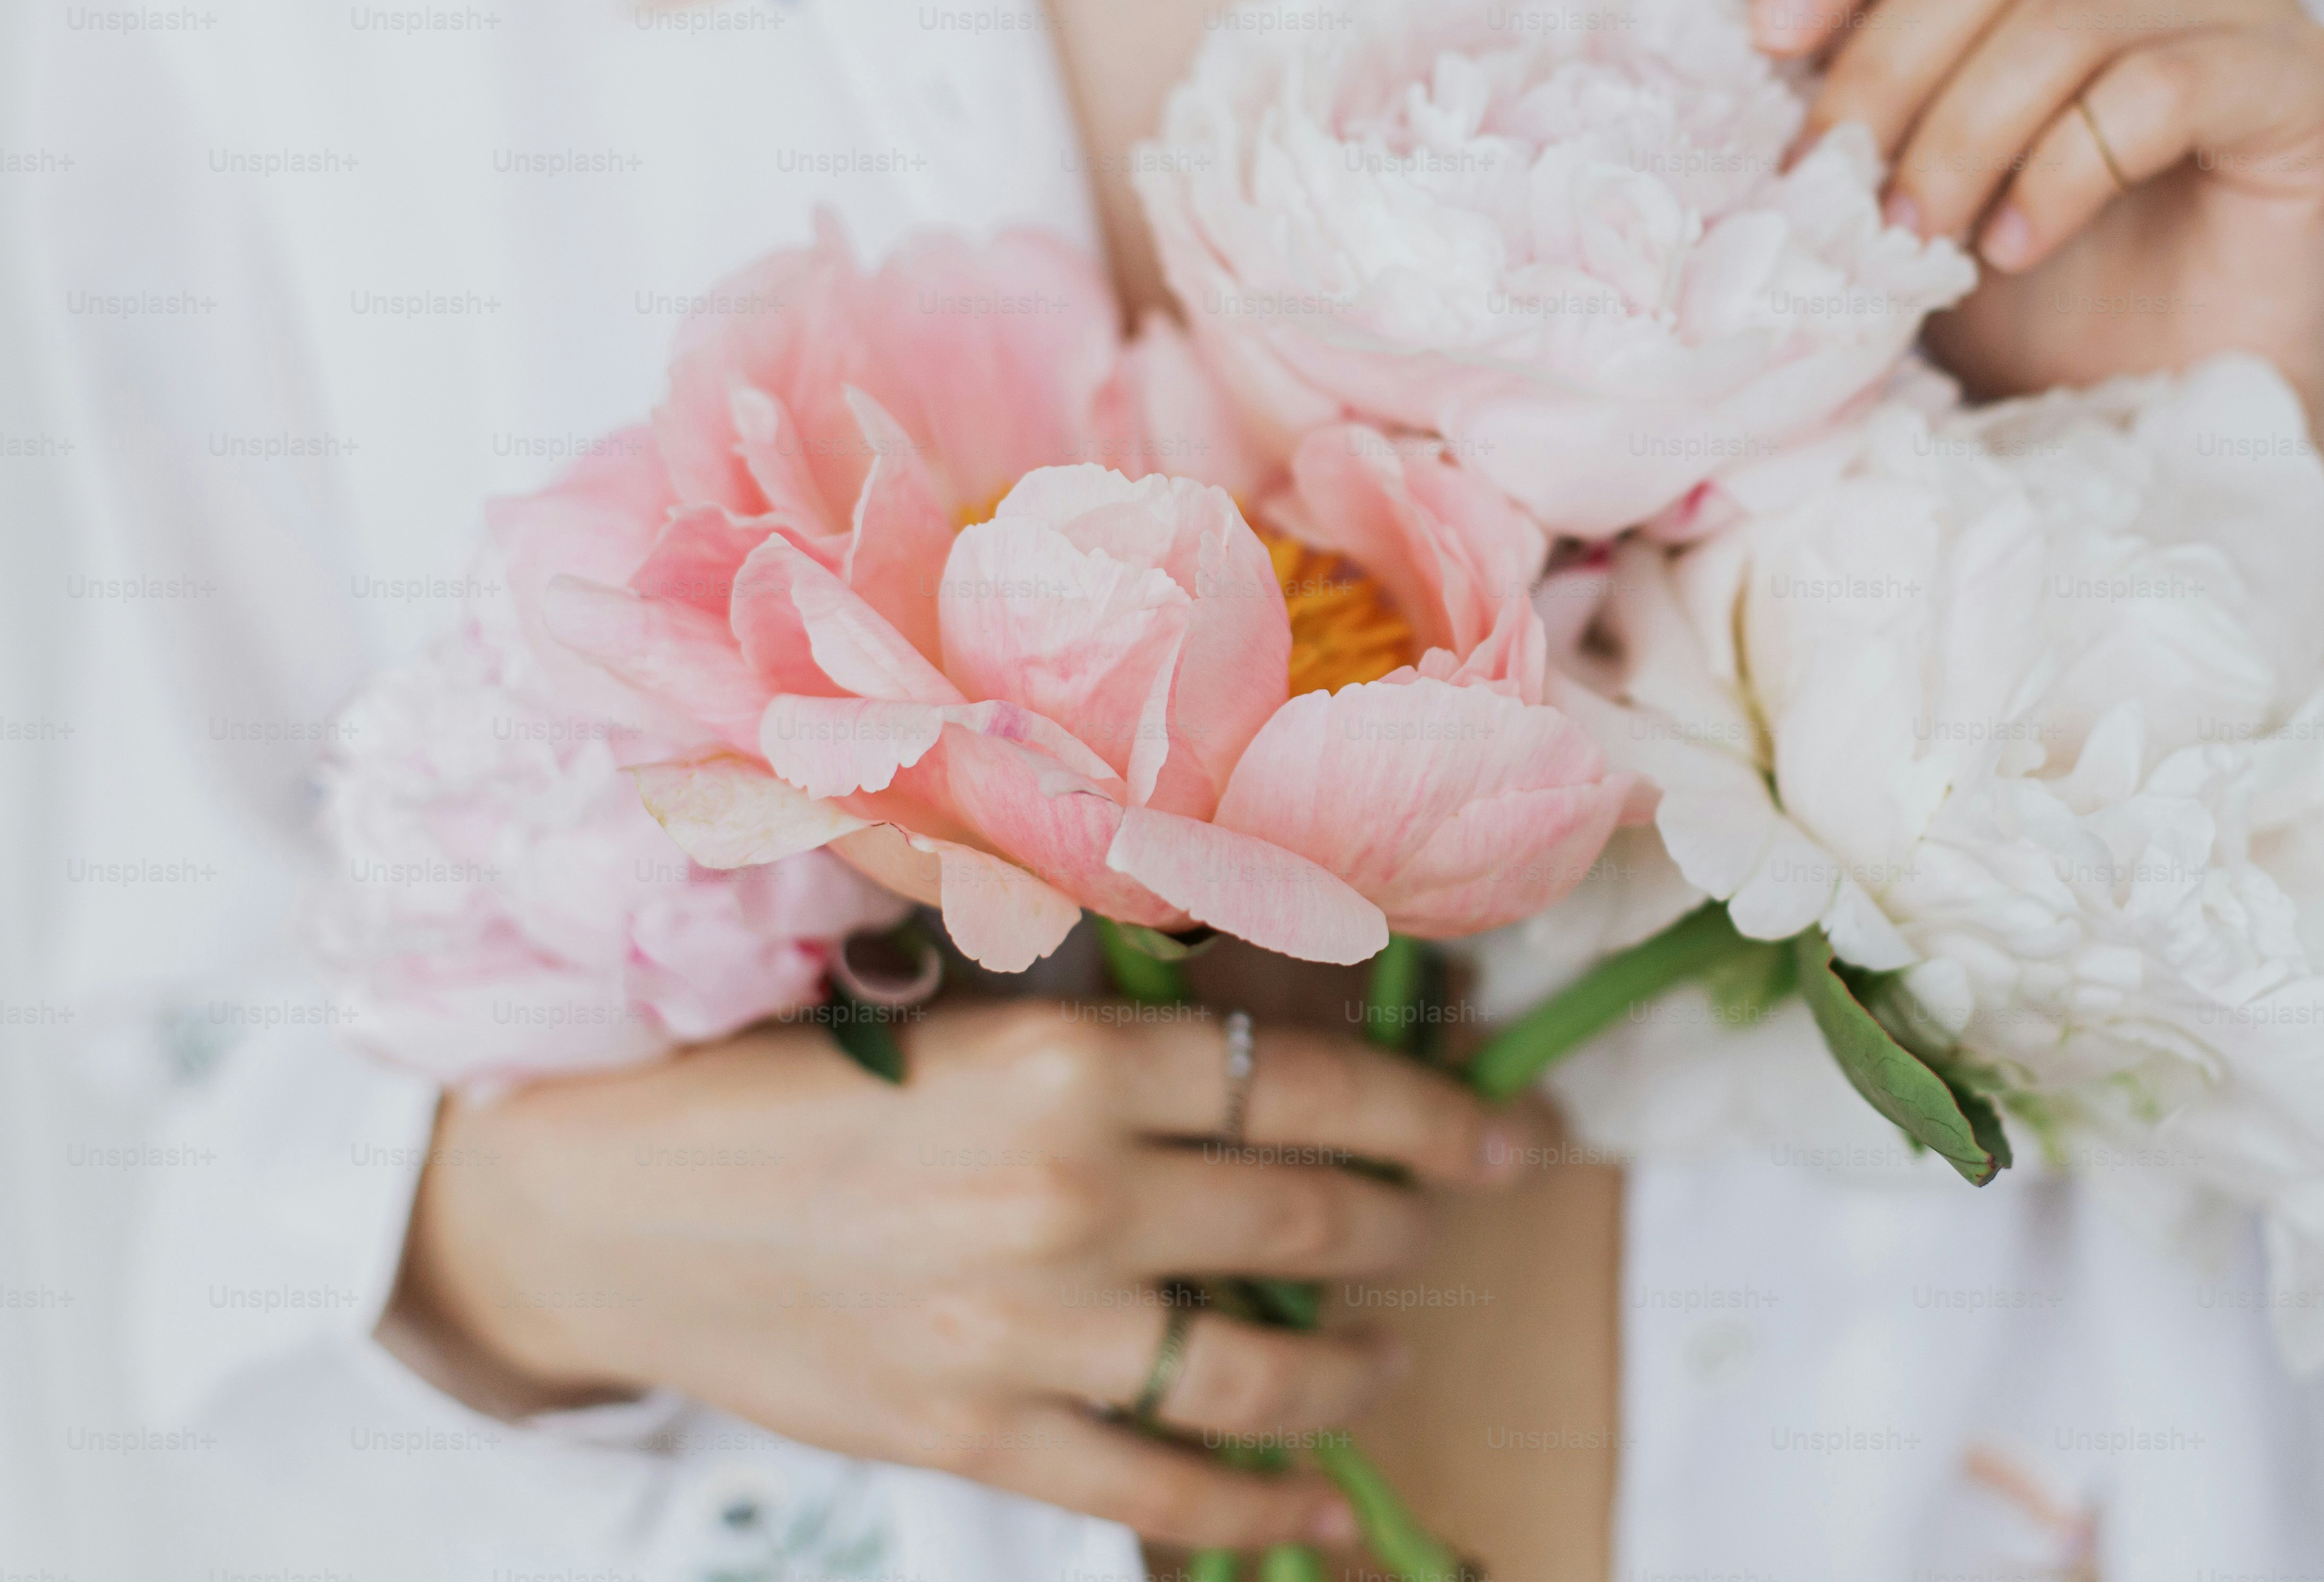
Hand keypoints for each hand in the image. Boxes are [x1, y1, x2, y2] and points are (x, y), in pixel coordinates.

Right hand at [386, 1002, 1541, 1552]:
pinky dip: (1260, 1509)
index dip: (1432, 1112)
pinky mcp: (978, 1433)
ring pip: (1258, 1367)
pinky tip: (1322, 1509)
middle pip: (1305, 1219)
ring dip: (1351, 1364)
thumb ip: (1105, 1041)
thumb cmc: (783, 1088)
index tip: (1507, 1131)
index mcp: (1064, 1063)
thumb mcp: (953, 1017)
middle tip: (1442, 1225)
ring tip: (1386, 1350)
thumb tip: (1267, 1056)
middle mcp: (1066, 1194)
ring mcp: (1026, 1330)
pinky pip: (1161, 1493)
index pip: (1308, 1082)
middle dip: (1406, 1225)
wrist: (612, 1205)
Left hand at [1747, 0, 2323, 559]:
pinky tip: (2015, 248)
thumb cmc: (2021, 282)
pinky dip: (2062, 175)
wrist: (2149, 409)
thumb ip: (1842, 23)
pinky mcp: (2306, 82)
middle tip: (1834, 194)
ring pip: (2067, 18)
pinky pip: (2161, 90)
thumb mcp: (1895, 157)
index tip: (1766, 36)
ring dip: (1963, 140)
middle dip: (1884, 80)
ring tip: (1919, 241)